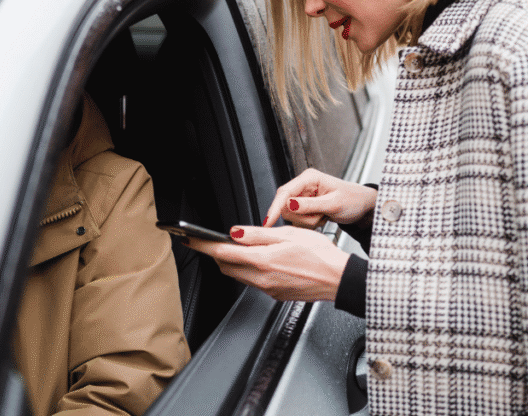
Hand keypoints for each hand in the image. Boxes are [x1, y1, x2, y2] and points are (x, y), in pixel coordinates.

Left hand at [181, 225, 349, 301]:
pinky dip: (248, 270)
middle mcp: (261, 278)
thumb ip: (257, 234)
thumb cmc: (320, 255)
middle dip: (216, 254)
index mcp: (262, 261)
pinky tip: (260, 260)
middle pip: (226, 266)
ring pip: (238, 275)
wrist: (338, 279)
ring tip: (238, 248)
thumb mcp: (288, 235)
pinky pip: (253, 282)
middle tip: (213, 241)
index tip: (189, 239)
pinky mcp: (275, 294)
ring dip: (232, 262)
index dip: (202, 245)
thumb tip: (234, 233)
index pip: (221, 252)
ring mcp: (267, 289)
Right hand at [262, 169, 377, 228]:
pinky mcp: (304, 207)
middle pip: (285, 206)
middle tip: (321, 216)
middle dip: (302, 217)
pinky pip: (298, 221)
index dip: (274, 208)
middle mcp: (303, 185)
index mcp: (309, 178)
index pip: (284, 192)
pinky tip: (322, 218)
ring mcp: (303, 197)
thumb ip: (311, 205)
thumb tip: (289, 204)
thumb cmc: (353, 200)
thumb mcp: (334, 203)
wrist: (362, 206)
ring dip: (308, 221)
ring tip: (324, 216)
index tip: (267, 222)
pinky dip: (310, 224)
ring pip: (291, 216)